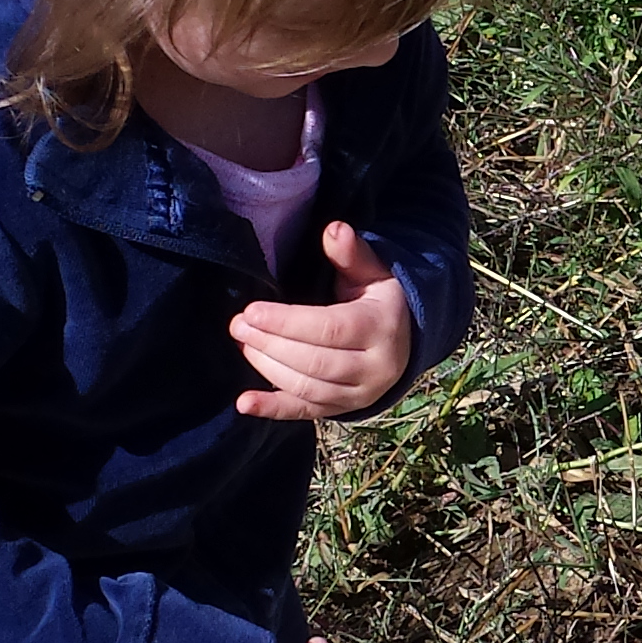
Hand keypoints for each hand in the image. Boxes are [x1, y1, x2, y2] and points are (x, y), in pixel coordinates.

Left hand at [231, 222, 414, 420]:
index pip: (330, 329)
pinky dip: (272, 410)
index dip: (287, 323)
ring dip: (267, 367)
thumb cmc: (378, 300)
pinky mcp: (341, 410)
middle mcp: (373, 368)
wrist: (404, 343)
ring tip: (242, 342)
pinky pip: (304, 412)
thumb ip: (351, 254)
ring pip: (307, 387)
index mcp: (381, 329)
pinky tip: (244, 403)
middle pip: (314, 361)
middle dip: (270, 344)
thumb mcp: (373, 273)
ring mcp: (358, 395)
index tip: (251, 311)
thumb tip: (334, 229)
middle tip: (238, 324)